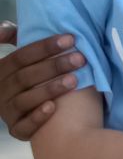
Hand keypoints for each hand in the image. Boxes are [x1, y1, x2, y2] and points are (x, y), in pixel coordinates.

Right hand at [0, 24, 85, 139]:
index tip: (71, 39)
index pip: (21, 57)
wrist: (37, 115)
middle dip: (54, 66)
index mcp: (2, 71)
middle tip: (80, 59)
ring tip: (74, 80)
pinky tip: (53, 108)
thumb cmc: (33, 77)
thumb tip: (4, 28)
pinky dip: (37, 118)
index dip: (44, 47)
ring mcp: (8, 112)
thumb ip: (17, 40)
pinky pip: (23, 127)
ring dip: (49, 89)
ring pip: (24, 100)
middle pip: (25, 77)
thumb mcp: (22, 59)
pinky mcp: (16, 130)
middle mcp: (1, 91)